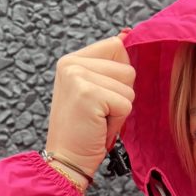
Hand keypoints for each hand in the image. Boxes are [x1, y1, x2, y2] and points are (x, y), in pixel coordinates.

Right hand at [45, 29, 135, 180]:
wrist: (66, 161)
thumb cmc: (84, 131)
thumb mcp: (93, 91)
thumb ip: (108, 66)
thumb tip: (127, 34)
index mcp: (72, 59)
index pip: (116, 46)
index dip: (120, 76)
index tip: (101, 97)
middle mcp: (71, 63)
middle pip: (127, 68)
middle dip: (121, 96)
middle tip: (98, 113)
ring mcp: (77, 76)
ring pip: (129, 87)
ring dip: (120, 110)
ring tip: (98, 120)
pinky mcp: (88, 94)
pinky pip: (126, 104)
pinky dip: (118, 122)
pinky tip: (98, 127)